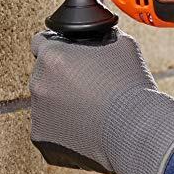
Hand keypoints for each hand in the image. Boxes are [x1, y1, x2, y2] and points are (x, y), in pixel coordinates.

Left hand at [30, 28, 173, 173]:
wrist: (136, 131)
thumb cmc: (130, 89)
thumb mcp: (122, 45)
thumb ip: (102, 36)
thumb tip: (101, 36)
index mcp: (52, 57)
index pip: (40, 42)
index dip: (57, 47)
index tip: (68, 56)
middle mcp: (39, 83)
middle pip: (43, 74)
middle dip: (60, 77)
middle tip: (87, 86)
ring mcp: (37, 112)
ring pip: (45, 101)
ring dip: (60, 102)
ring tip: (90, 109)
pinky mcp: (41, 137)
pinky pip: (48, 126)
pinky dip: (62, 127)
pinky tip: (85, 126)